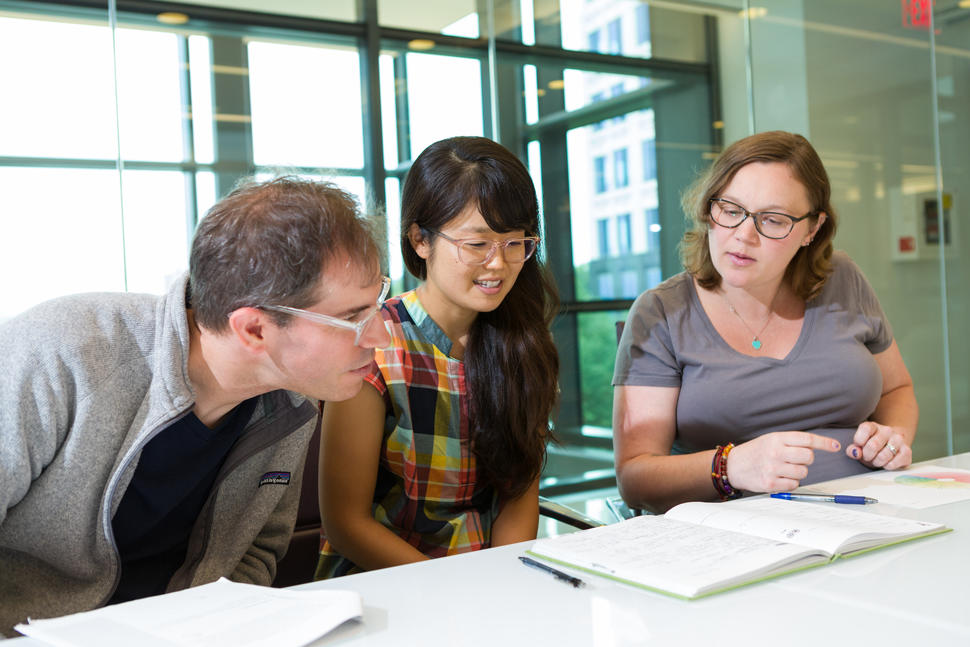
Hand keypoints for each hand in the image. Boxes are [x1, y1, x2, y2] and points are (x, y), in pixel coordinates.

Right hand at [726, 432, 840, 492]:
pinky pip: (794, 485)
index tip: (835, 446)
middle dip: (806, 460)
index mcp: (776, 438)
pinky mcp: (770, 483)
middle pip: (808, 457)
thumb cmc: (755, 452)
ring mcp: (773, 468)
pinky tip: (779, 477)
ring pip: (803, 472)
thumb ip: (791, 442)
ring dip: (797, 472)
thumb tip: (815, 447)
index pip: (807, 439)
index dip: (824, 443)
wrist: (733, 466)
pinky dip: (790, 482)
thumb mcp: (771, 439)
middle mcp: (775, 452)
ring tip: (783, 469)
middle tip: (795, 460)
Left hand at [847, 421, 910, 469]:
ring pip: (884, 456)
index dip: (859, 441)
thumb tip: (855, 453)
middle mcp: (887, 430)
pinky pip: (894, 463)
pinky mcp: (907, 451)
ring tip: (877, 460)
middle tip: (868, 457)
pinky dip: (887, 466)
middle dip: (867, 456)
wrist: (891, 447)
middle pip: (873, 445)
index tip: (860, 446)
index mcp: (873, 426)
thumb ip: (853, 449)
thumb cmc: (871, 447)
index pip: (865, 429)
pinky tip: (886, 463)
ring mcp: (899, 440)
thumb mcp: (860, 447)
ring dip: (877, 462)